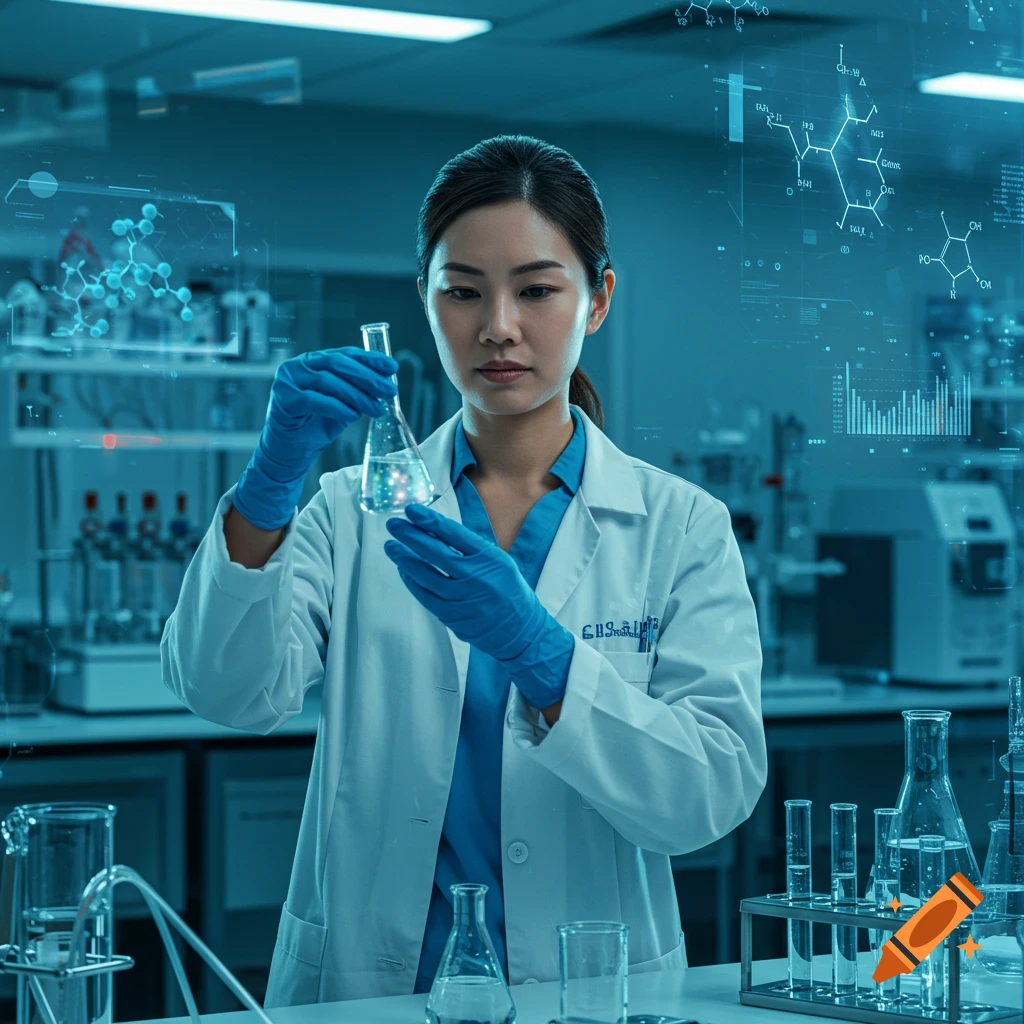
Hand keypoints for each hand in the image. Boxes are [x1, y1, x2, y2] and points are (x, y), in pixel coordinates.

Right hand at [233, 347, 397, 529]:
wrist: (289, 453)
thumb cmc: (314, 427)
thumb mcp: (342, 405)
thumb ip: (357, 391)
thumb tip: (386, 384)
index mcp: (313, 361)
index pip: (344, 354)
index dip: (369, 359)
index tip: (391, 367)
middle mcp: (298, 366)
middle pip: (337, 364)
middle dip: (367, 377)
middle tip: (389, 390)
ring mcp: (287, 381)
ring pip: (327, 381)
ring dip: (356, 395)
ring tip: (376, 408)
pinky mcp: (283, 400)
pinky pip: (313, 400)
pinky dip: (336, 407)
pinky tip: (352, 415)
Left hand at [383, 503, 573, 709]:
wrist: (520, 630)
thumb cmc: (509, 591)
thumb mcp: (499, 562)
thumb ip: (471, 549)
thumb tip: (437, 531)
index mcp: (489, 558)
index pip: (454, 534)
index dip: (429, 521)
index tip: (412, 510)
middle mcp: (475, 577)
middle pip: (435, 552)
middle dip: (410, 536)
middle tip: (393, 525)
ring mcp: (462, 599)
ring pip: (425, 575)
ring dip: (405, 559)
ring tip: (391, 546)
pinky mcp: (452, 616)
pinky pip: (425, 596)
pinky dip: (412, 581)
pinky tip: (405, 570)